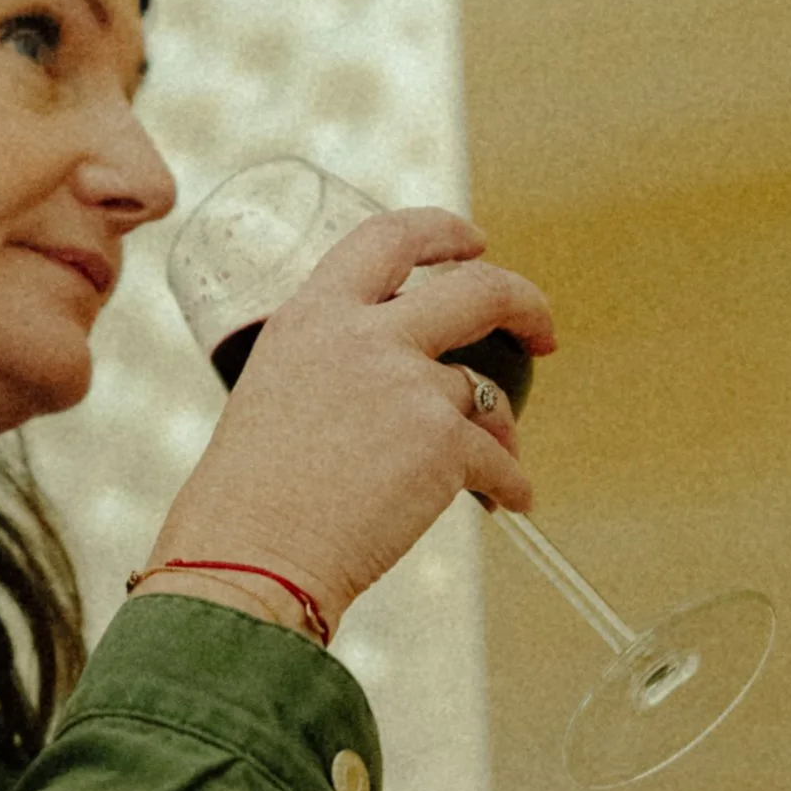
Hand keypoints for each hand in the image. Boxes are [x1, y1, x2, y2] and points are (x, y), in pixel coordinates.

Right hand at [141, 208, 555, 637]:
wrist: (249, 559)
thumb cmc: (249, 501)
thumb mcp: (273, 394)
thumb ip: (332, 369)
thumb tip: (393, 388)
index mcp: (313, 316)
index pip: (388, 237)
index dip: (442, 231)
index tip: (475, 243)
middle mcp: (363, 337)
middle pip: (476, 289)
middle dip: (525, 302)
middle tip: (541, 332)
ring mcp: (407, 386)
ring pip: (488, 392)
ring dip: (502, 429)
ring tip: (499, 462)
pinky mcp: (442, 444)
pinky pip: (499, 461)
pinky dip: (510, 485)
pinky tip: (509, 503)